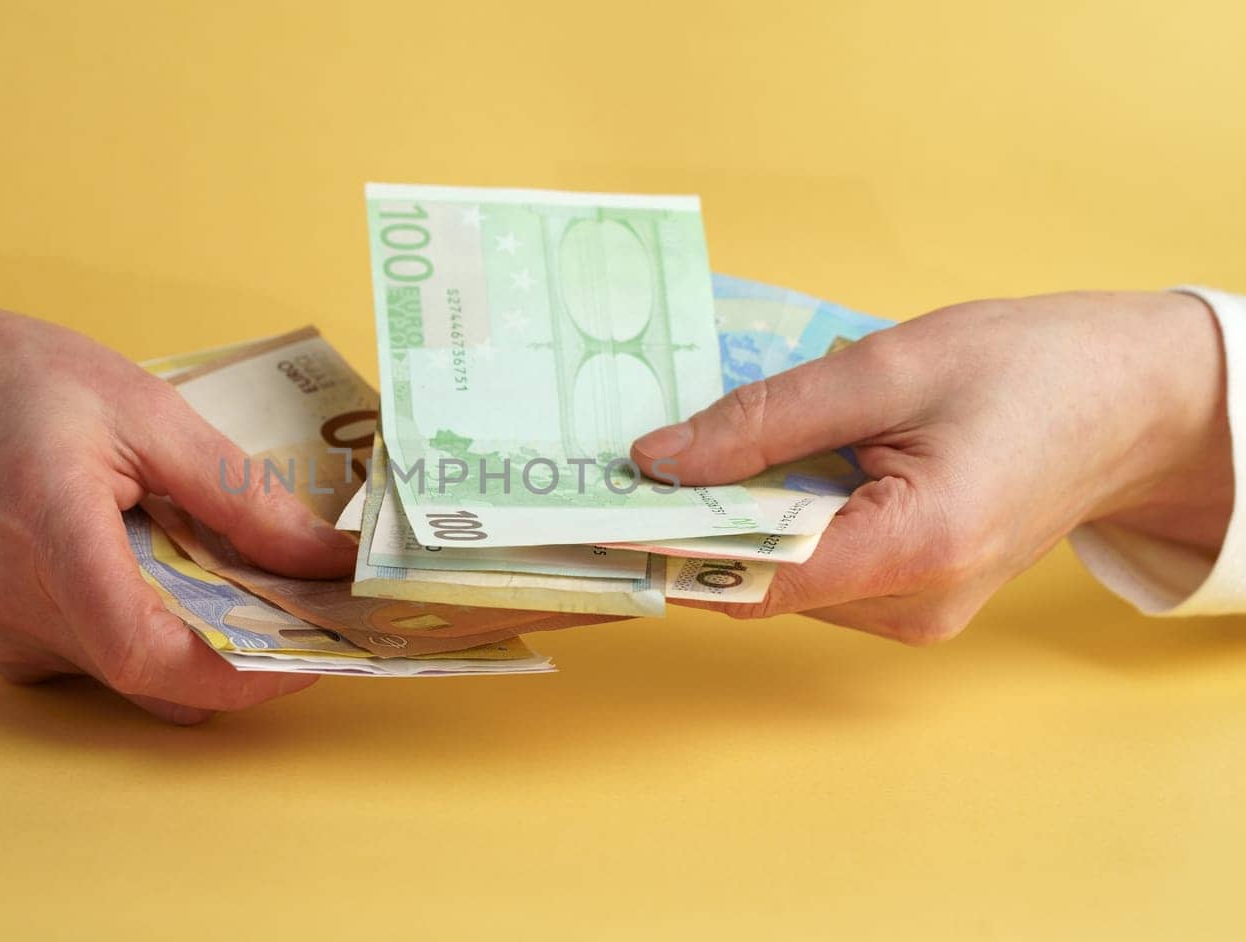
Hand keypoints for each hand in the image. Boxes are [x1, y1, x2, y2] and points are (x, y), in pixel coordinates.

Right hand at [0, 276, 356, 722]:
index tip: (323, 647)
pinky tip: (177, 560)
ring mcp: (8, 635)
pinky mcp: (9, 639)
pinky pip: (106, 654)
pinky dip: (162, 622)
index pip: (153, 655)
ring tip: (257, 568)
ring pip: (139, 671)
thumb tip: (327, 559)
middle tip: (318, 604)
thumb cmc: (3, 382)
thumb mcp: (141, 407)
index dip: (250, 672)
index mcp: (51, 535)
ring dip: (210, 635)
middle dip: (252, 654)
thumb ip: (238, 493)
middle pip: (162, 676)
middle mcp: (20, 608)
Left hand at [631, 291, 1231, 642]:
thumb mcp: (888, 365)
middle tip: (634, 455)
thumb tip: (658, 460)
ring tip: (714, 445)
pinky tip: (780, 464)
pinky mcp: (915, 597)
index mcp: (915, 548)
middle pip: (760, 578)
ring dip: (742, 516)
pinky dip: (787, 520)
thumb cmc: (1031, 369)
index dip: (666, 545)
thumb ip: (767, 419)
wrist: (1134, 400)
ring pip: (785, 576)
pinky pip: (820, 567)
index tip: (595, 510)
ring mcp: (916, 612)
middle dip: (697, 521)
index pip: (751, 576)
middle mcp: (913, 605)